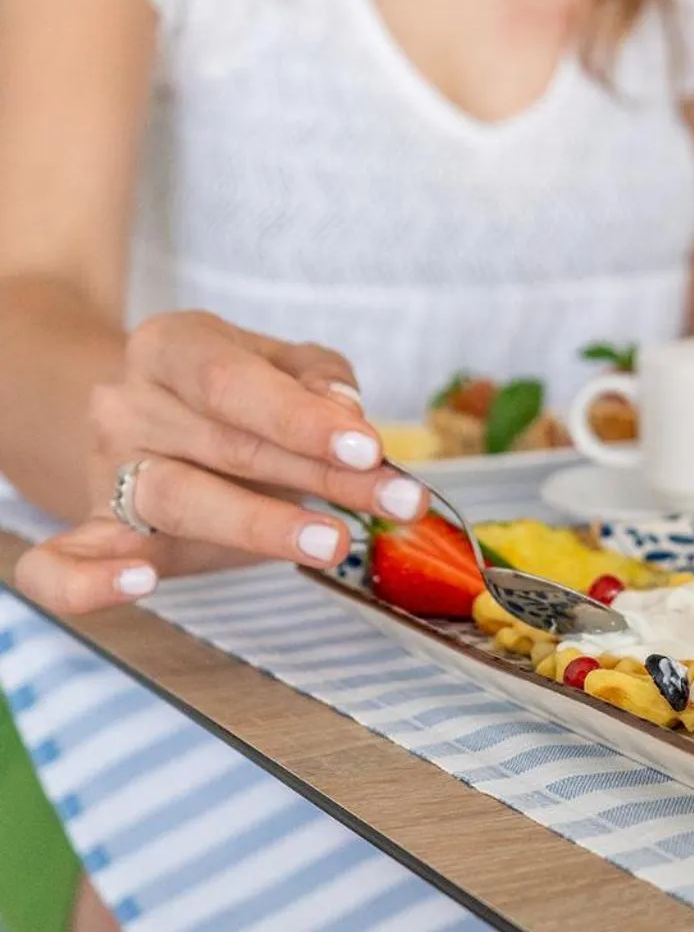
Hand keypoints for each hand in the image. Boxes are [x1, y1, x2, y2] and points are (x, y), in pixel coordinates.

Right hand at [14, 311, 426, 615]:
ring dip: (260, 525)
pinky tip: (140, 585)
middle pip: (224, 444)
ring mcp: (107, 472)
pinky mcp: (95, 533)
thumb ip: (318, 380)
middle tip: (394, 501)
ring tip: (332, 543)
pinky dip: (88, 583)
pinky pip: (60, 566)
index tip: (368, 447)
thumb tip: (346, 412)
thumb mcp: (281, 365)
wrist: (147, 417)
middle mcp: (126, 404)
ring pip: (176, 500)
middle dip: (321, 476)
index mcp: (168, 346)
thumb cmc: (235, 392)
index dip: (300, 417)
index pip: (231, 380)